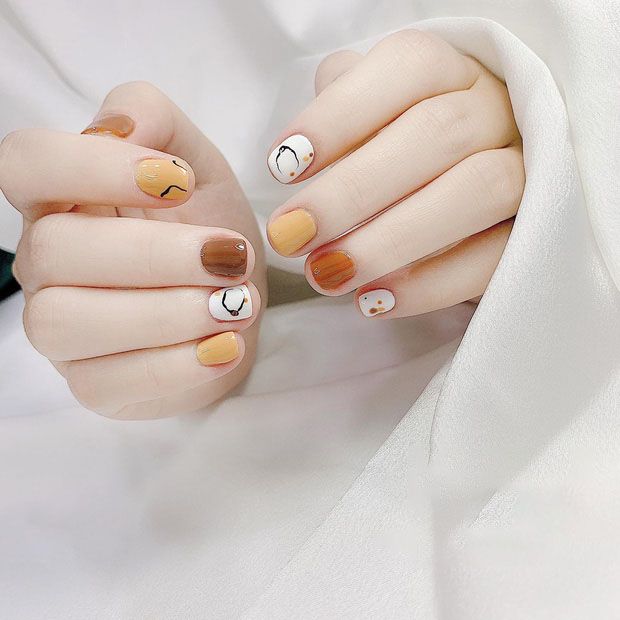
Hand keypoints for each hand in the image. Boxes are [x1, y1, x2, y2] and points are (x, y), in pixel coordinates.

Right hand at [2, 82, 265, 418]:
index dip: (91, 167)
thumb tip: (119, 128)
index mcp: (65, 199)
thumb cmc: (212, 231)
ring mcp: (61, 329)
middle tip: (231, 257)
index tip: (176, 182)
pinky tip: (225, 346)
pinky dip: (176, 365)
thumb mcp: (201, 166)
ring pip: (65, 323)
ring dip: (163, 313)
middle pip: (52, 252)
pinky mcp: (92, 383)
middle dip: (155, 255)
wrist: (238, 304)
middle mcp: (48, 265)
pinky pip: (106, 383)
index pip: (27, 163)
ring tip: (233, 305)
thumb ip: (158, 122)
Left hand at [266, 30, 522, 317]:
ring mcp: (532, 168)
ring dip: (390, 240)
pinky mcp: (537, 234)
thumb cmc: (404, 149)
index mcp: (454, 69)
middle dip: (352, 191)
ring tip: (326, 274)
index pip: (406, 68)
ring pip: (478, 190)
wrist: (467, 191)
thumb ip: (341, 113)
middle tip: (290, 235)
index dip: (340, 117)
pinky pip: (494, 259)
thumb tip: (296, 153)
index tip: (283, 167)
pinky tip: (373, 301)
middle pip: (437, 133)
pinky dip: (430, 285)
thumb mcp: (373, 118)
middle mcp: (500, 109)